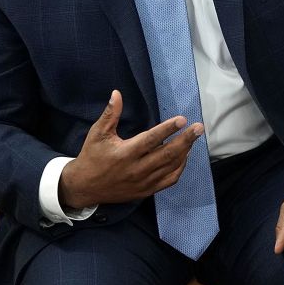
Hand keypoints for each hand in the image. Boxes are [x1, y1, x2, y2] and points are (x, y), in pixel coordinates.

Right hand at [59, 90, 203, 208]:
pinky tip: (184, 156)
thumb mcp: (97, 134)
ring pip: (171, 167)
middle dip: (186, 140)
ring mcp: (143, 182)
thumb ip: (110, 114)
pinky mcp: (146, 191)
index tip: (182, 119)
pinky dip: (180, 167)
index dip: (167, 129)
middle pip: (167, 154)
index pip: (151, 140)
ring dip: (185, 152)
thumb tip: (116, 93)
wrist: (84, 188)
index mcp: (125, 154)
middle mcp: (136, 169)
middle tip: (199, 128)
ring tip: (194, 138)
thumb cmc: (92, 157)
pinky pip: (169, 180)